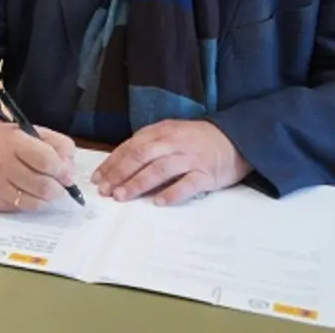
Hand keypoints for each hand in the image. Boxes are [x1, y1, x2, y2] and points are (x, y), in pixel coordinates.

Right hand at [0, 120, 77, 212]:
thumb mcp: (33, 131)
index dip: (62, 171)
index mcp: (15, 142)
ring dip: (47, 198)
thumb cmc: (7, 139)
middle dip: (58, 189)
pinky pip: (22, 209)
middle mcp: (3, 164)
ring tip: (47, 190)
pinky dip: (32, 203)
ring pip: (34, 202)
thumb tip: (69, 170)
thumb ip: (58, 145)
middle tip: (60, 185)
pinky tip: (30, 193)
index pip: (46, 161)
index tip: (68, 175)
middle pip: (42, 186)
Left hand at [91, 119, 250, 204]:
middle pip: (141, 156)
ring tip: (122, 196)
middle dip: (120, 173)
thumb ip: (148, 145)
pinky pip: (187, 184)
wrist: (236, 139)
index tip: (98, 178)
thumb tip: (120, 164)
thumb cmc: (197, 140)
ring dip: (138, 183)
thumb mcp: (170, 134)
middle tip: (105, 190)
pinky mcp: (206, 174)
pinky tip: (158, 202)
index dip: (112, 162)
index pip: (131, 147)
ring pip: (160, 169)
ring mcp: (190, 158)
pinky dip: (171, 193)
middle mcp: (174, 143)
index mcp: (161, 132)